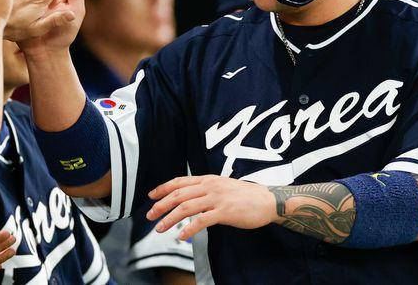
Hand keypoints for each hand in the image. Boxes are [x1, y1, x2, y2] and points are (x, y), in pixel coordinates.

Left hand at [146, 175, 275, 240]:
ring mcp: (217, 198)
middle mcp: (210, 186)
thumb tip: (190, 199)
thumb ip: (206, 190)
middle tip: (149, 216)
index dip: (163, 188)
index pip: (180, 181)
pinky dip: (189, 229)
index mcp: (208, 179)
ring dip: (170, 218)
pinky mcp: (225, 212)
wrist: (268, 200)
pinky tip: (181, 236)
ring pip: (186, 207)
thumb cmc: (246, 196)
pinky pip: (202, 221)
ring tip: (160, 228)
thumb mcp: (223, 186)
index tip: (151, 196)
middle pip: (179, 194)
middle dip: (161, 205)